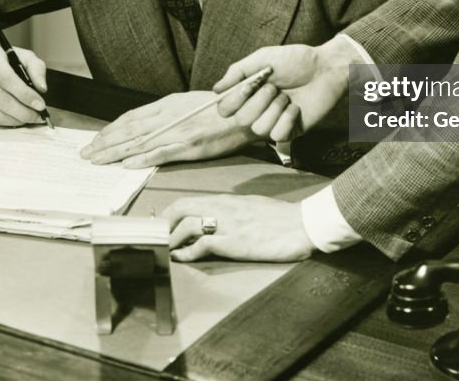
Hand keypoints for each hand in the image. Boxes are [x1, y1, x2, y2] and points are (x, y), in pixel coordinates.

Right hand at [0, 33, 47, 125]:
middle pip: (2, 100)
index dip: (25, 94)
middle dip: (24, 112)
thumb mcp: (21, 54)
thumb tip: (42, 88)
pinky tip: (18, 118)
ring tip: (31, 118)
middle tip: (39, 116)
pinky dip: (8, 122)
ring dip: (17, 119)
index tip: (40, 104)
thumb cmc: (0, 59)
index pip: (8, 79)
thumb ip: (36, 68)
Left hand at [80, 91, 256, 166]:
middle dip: (104, 142)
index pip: (132, 117)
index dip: (110, 129)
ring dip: (114, 153)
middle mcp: (170, 115)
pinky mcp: (190, 146)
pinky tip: (126, 165)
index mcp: (169, 104)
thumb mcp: (191, 104)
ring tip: (97, 161)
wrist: (247, 114)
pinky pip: (160, 153)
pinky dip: (141, 159)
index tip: (96, 139)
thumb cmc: (222, 110)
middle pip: (129, 129)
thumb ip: (170, 113)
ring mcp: (179, 131)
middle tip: (86, 153)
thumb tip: (149, 124)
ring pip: (139, 142)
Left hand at [163, 195, 314, 261]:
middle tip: (156, 237)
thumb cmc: (281, 217)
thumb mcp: (252, 206)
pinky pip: (202, 245)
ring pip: (187, 225)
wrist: (302, 225)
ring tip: (166, 250)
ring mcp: (227, 224)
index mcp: (226, 200)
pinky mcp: (234, 242)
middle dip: (163, 223)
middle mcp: (222, 208)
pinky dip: (187, 253)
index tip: (160, 224)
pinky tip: (181, 258)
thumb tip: (216, 217)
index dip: (168, 212)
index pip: (188, 201)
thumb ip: (231, 210)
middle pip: (181, 208)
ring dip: (172, 239)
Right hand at [212, 38, 357, 141]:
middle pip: (241, 120)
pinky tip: (296, 108)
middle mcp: (257, 110)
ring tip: (287, 97)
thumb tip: (216, 89)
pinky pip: (278, 135)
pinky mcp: (290, 132)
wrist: (326, 68)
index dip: (232, 101)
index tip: (248, 86)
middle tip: (274, 87)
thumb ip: (238, 71)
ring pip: (259, 129)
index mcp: (248, 93)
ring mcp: (273, 122)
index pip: (224, 109)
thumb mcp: (263, 58)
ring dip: (275, 109)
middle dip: (259, 102)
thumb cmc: (296, 61)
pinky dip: (287, 119)